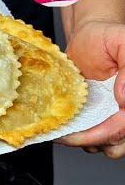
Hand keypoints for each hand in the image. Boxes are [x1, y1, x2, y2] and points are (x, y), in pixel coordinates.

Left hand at [56, 20, 124, 157]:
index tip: (85, 133)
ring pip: (109, 147)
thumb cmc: (106, 36)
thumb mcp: (122, 41)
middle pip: (121, 143)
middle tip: (71, 135)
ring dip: (88, 142)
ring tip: (68, 130)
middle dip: (96, 141)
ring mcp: (115, 116)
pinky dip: (80, 138)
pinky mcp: (98, 119)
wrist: (87, 37)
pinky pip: (93, 140)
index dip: (109, 132)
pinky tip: (66, 127)